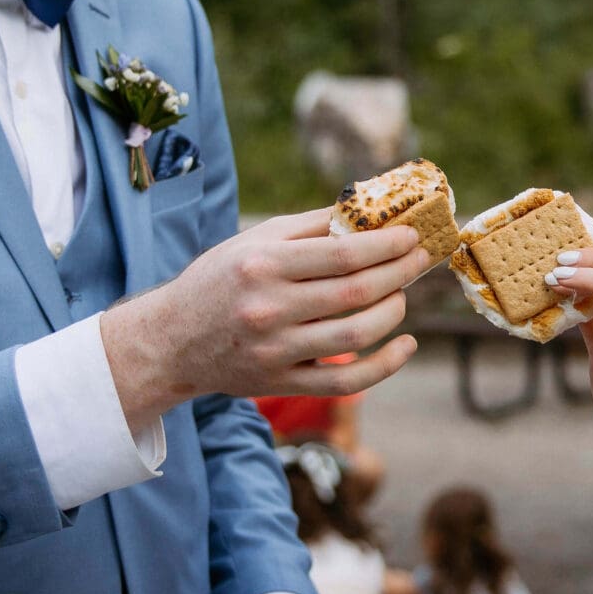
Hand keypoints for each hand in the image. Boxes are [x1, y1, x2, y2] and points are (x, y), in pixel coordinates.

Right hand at [101, 207, 428, 432]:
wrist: (172, 340)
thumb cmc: (220, 280)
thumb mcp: (254, 241)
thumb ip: (310, 227)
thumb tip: (368, 210)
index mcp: (263, 265)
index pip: (342, 254)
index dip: (387, 245)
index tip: (412, 236)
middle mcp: (269, 308)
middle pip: (356, 291)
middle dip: (400, 272)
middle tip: (420, 260)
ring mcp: (276, 351)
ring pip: (356, 334)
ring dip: (393, 312)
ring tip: (403, 295)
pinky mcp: (282, 383)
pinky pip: (346, 382)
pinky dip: (384, 366)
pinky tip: (406, 345)